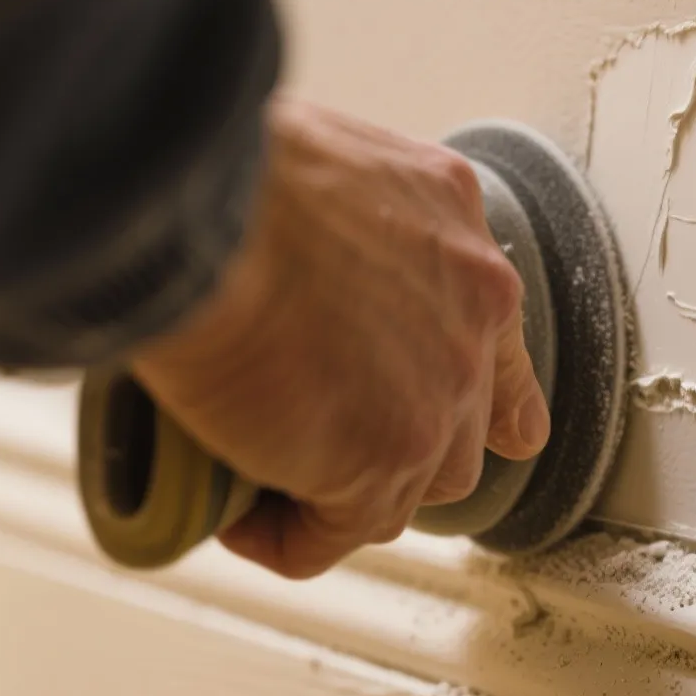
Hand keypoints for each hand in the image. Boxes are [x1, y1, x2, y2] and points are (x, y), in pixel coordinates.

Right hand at [131, 98, 550, 577]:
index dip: (473, 382)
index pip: (496, 328)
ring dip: (347, 489)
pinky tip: (236, 518)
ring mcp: (440, 393)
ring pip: (414, 485)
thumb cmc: (225, 166)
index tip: (432, 402)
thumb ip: (337, 216)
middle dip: (404, 441)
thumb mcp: (317, 158)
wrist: (199, 203)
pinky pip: (336, 534)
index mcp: (455, 226)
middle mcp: (473, 309)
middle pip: (465, 419)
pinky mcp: (384, 460)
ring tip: (270, 475)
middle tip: (324, 442)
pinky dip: (285, 536)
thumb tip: (286, 251)